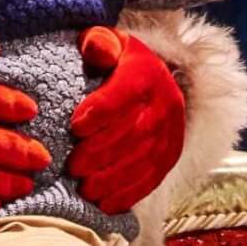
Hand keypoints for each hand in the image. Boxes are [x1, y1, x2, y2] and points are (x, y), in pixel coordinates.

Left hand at [66, 27, 185, 214]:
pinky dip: (131, 194)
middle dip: (102, 153)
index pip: (125, 94)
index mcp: (147, 73)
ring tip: (86, 190)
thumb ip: (99, 42)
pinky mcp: (172, 154)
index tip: (75, 126)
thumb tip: (97, 49)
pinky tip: (106, 204)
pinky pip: (154, 177)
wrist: (151, 74)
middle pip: (134, 133)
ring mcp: (172, 132)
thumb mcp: (108, 41)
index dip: (101, 111)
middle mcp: (166, 103)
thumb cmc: (117, 60)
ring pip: (145, 160)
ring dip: (115, 179)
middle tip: (73, 167)